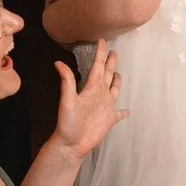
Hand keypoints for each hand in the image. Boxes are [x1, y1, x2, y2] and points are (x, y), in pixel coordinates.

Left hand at [47, 44, 124, 158]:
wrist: (71, 144)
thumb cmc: (68, 123)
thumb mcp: (67, 100)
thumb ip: (67, 81)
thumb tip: (58, 63)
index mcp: (91, 88)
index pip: (97, 67)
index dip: (100, 54)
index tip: (101, 41)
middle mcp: (99, 95)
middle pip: (107, 75)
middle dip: (110, 63)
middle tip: (114, 52)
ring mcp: (105, 107)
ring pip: (113, 90)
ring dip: (116, 81)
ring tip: (118, 73)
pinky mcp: (109, 119)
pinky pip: (119, 114)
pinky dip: (124, 112)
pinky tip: (127, 111)